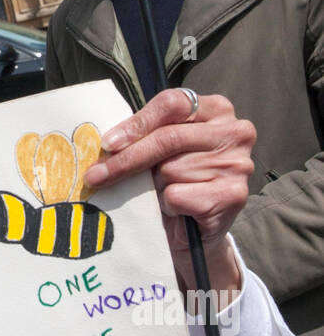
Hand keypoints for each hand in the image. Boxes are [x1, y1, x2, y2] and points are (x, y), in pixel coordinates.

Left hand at [85, 90, 255, 293]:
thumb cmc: (176, 181)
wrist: (196, 231)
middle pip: (167, 137)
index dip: (137, 123)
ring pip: (171, 169)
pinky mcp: (233, 195)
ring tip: (164, 193)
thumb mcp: (162, 149)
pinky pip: (178, 195)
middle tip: (96, 175)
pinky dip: (168, 205)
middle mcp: (235, 132)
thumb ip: (147, 135)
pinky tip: (178, 209)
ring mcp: (238, 164)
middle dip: (127, 158)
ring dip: (156, 186)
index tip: (108, 143)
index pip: (172, 103)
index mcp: (217, 109)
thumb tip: (108, 142)